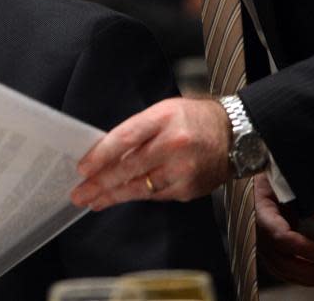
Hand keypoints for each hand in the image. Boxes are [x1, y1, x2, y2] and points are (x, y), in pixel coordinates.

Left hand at [71, 97, 231, 209]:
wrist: (234, 135)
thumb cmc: (193, 119)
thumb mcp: (163, 111)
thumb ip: (137, 130)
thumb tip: (106, 153)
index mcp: (163, 118)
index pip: (125, 138)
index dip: (101, 155)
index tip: (83, 168)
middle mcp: (173, 144)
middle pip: (128, 167)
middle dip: (99, 183)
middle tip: (79, 193)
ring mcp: (182, 169)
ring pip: (139, 187)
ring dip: (112, 196)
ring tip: (92, 201)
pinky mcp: (188, 189)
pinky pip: (155, 195)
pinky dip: (135, 196)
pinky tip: (119, 198)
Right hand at [255, 172, 313, 286]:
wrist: (250, 183)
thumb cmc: (264, 180)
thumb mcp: (281, 181)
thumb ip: (299, 196)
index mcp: (259, 214)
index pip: (281, 237)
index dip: (306, 250)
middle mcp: (257, 235)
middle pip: (285, 263)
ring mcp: (260, 246)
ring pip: (285, 272)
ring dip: (313, 279)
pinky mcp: (267, 252)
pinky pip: (284, 270)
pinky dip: (304, 276)